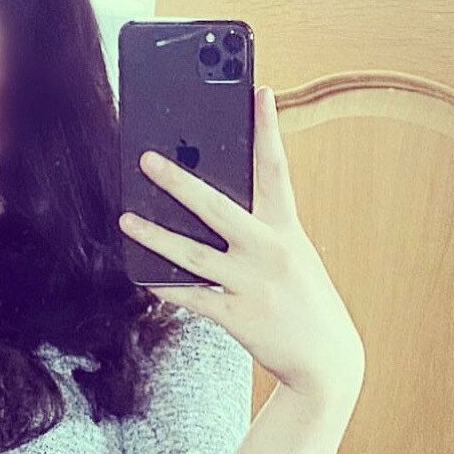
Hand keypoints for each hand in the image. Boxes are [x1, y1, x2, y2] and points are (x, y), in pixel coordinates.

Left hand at [118, 85, 363, 405]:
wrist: (327, 361)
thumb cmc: (304, 301)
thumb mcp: (294, 256)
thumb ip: (263, 230)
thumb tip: (216, 207)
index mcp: (287, 230)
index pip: (276, 169)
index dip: (267, 129)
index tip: (258, 91)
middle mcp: (270, 252)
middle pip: (218, 207)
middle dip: (180, 181)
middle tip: (148, 158)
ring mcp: (252, 285)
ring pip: (194, 254)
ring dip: (156, 236)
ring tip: (127, 219)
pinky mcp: (238, 317)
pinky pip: (194, 298)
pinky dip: (167, 287)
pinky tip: (143, 277)